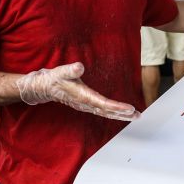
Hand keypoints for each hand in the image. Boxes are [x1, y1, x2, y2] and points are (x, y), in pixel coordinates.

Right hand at [16, 63, 139, 120]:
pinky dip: (114, 112)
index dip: (117, 107)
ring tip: (135, 116)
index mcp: (83, 96)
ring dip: (121, 115)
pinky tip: (122, 113)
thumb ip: (70, 70)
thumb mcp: (61, 72)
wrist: (46, 87)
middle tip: (138, 115)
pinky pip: (103, 111)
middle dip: (123, 114)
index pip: (103, 104)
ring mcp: (87, 106)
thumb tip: (79, 67)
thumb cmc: (55, 79)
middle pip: (108, 112)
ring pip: (106, 113)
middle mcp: (87, 104)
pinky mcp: (87, 105)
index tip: (130, 108)